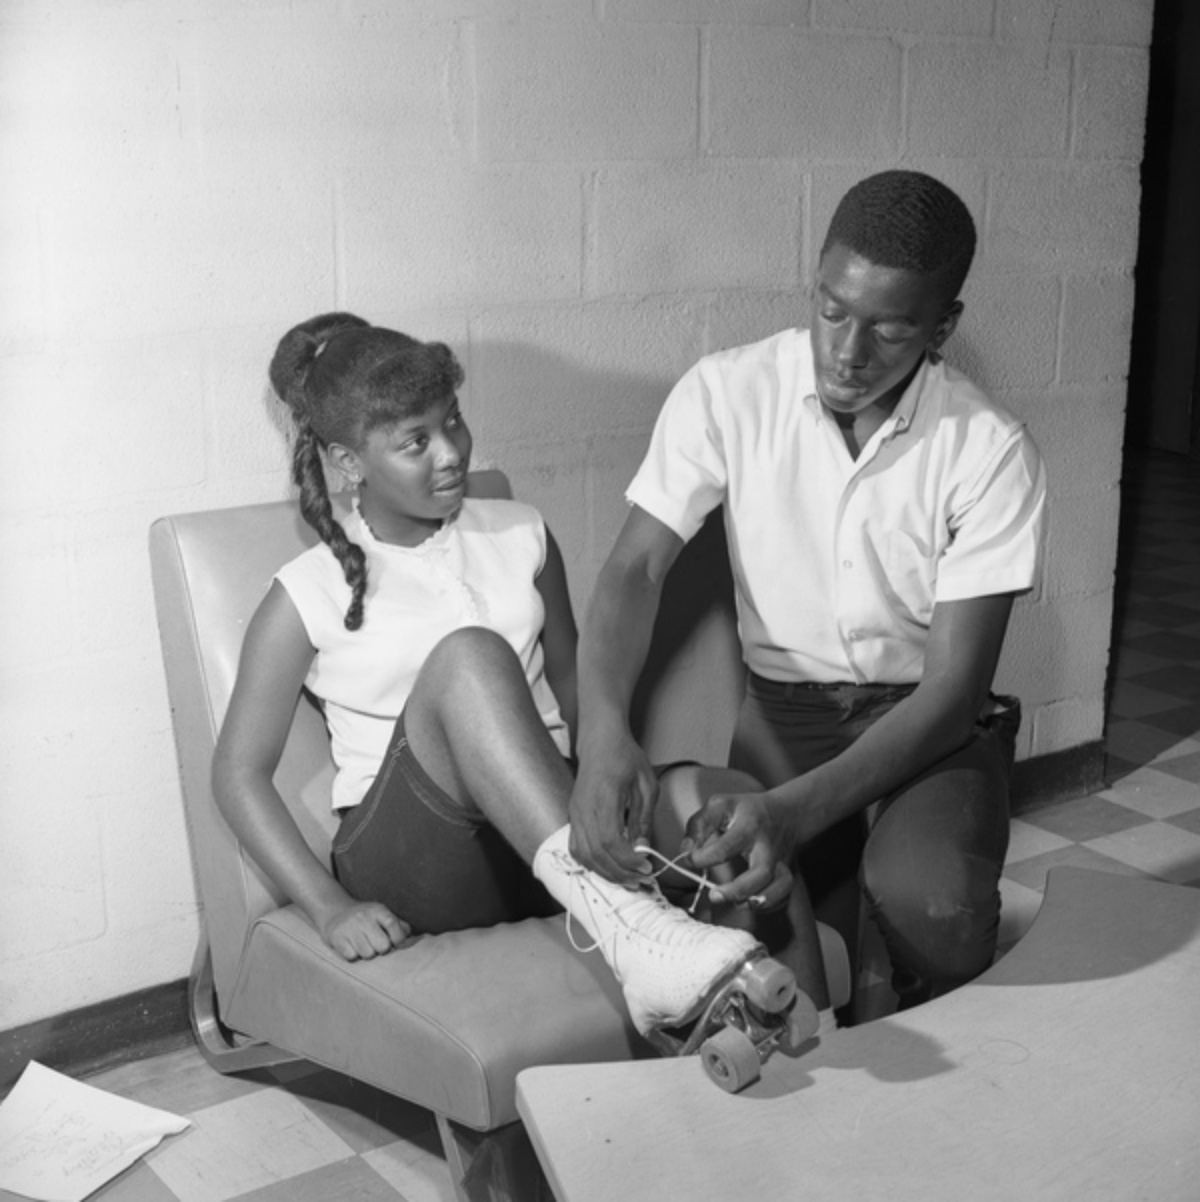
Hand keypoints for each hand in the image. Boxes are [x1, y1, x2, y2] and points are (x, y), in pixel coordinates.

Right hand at [321, 901, 411, 960]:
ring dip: (366, 953)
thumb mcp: (380, 914)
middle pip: (382, 946)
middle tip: (375, 944)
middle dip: (381, 949)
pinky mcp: (336, 937)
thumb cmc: (364, 917)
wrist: (333, 911)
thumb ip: (397, 924)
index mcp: (377, 910)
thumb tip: (409, 935)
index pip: (394, 925)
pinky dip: (352, 955)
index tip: (395, 943)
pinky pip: (351, 957)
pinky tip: (350, 946)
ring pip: (367, 954)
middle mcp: (363, 917)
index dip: (398, 938)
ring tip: (362, 945)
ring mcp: (349, 927)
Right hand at [569, 727, 657, 883]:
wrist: (601, 741)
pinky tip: (609, 866)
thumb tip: (643, 848)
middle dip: (620, 873)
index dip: (627, 860)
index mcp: (604, 798)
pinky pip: (576, 848)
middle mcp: (584, 809)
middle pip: (596, 854)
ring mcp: (575, 814)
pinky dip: (591, 863)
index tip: (647, 866)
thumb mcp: (646, 785)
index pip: (610, 840)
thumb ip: (644, 819)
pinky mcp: (573, 817)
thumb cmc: (625, 757)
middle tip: (642, 879)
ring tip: (628, 877)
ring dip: (607, 872)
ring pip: (584, 855)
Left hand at [681, 789, 799, 909]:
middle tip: (714, 895)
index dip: (703, 858)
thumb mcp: (719, 805)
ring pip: (781, 886)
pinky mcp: (788, 873)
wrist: (787, 812)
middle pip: (762, 871)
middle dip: (738, 889)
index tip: (690, 861)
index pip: (726, 846)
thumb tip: (686, 852)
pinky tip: (749, 904)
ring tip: (737, 904)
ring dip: (759, 900)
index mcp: (749, 826)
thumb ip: (698, 826)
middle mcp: (767, 846)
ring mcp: (781, 861)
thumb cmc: (746, 811)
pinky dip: (770, 904)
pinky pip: (785, 895)